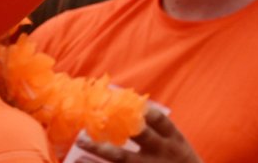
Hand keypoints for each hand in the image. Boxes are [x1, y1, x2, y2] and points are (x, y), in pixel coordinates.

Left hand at [77, 107, 201, 161]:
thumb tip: (136, 111)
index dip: (144, 109)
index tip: (125, 100)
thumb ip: (160, 133)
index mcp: (174, 140)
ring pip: (122, 157)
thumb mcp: (178, 147)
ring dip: (99, 148)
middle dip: (119, 124)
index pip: (160, 120)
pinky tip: (80, 162)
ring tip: (80, 141)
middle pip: (139, 135)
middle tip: (97, 115)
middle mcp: (161, 152)